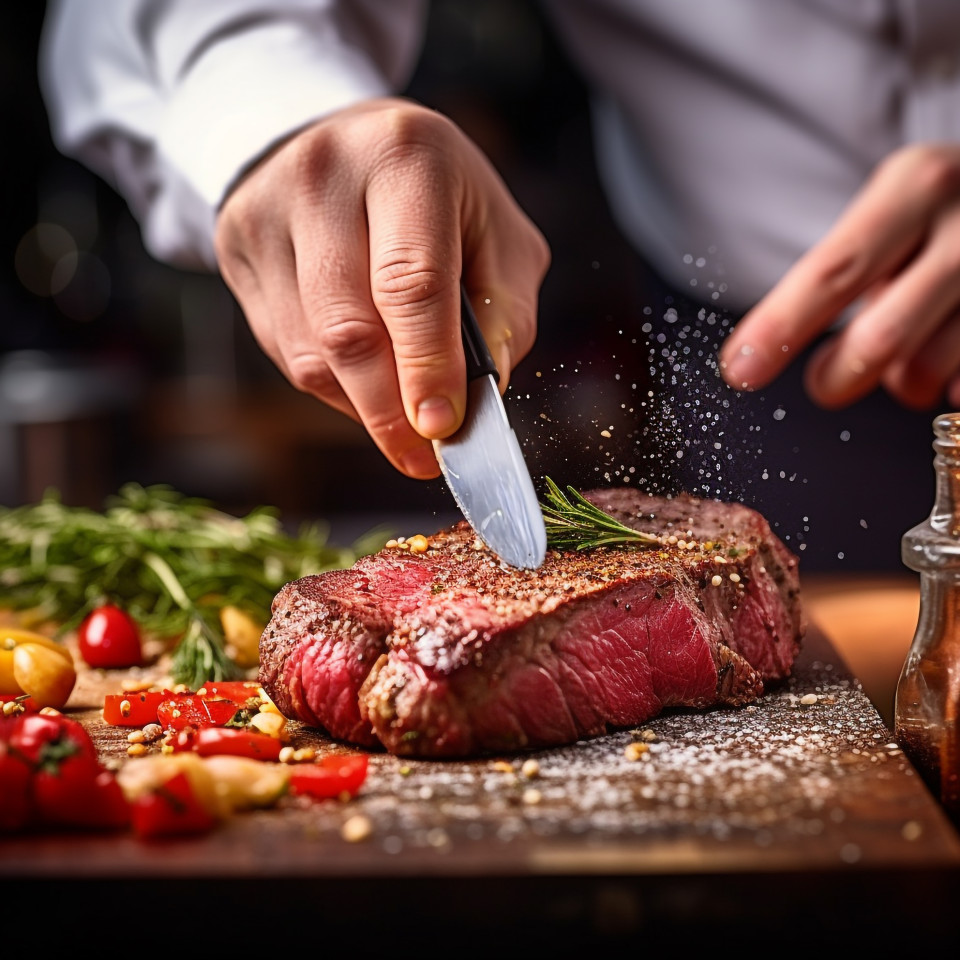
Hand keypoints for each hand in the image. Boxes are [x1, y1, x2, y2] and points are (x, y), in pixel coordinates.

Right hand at [214, 97, 549, 478]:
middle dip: (388, 410)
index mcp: (406, 157)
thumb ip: (506, 316)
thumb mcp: (499, 237)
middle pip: (348, 328)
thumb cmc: (440, 199)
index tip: (441, 429)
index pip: (411, 282)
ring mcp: (267, 213)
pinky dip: (331, 385)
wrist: (346, 145)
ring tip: (400, 414)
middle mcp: (324, 176)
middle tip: (420, 457)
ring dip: (361, 404)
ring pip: (310, 351)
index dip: (426, 366)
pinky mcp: (236, 248)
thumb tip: (475, 399)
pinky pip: (284, 350)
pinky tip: (362, 377)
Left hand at [719, 143, 959, 410]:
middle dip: (836, 377)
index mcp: (915, 186)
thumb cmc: (944, 213)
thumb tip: (772, 353)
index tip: (740, 371)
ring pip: (928, 370)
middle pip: (881, 336)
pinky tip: (949, 359)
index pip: (832, 271)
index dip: (781, 328)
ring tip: (906, 355)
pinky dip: (947, 388)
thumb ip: (840, 274)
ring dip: (901, 384)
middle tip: (823, 384)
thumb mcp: (892, 212)